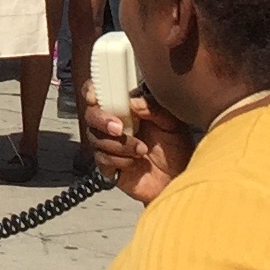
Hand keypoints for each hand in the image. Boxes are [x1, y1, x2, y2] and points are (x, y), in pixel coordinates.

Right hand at [81, 90, 189, 204]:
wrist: (179, 179)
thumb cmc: (176, 150)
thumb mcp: (173, 123)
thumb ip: (154, 108)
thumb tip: (133, 102)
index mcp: (127, 108)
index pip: (101, 93)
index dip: (92, 90)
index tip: (95, 96)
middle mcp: (114, 124)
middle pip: (91, 114)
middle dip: (102, 120)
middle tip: (119, 127)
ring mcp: (109, 145)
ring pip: (96, 138)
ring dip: (119, 144)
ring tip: (142, 149)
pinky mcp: (108, 166)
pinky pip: (102, 159)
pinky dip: (119, 159)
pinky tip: (134, 161)